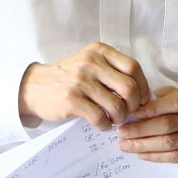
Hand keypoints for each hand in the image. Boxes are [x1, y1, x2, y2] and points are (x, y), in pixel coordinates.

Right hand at [18, 43, 149, 130]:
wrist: (34, 86)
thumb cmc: (68, 76)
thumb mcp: (89, 61)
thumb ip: (112, 69)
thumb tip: (142, 92)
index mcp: (100, 51)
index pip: (133, 67)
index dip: (143, 86)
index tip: (141, 99)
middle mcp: (91, 63)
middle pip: (129, 88)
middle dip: (134, 105)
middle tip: (128, 112)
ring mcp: (81, 81)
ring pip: (117, 106)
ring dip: (120, 118)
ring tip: (114, 119)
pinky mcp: (72, 100)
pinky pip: (100, 118)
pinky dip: (105, 125)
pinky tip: (102, 124)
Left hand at [116, 84, 177, 169]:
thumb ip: (165, 96)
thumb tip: (139, 106)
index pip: (174, 102)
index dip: (151, 109)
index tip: (132, 113)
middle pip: (169, 124)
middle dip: (141, 130)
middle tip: (122, 132)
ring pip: (170, 143)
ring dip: (144, 145)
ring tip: (126, 145)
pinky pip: (175, 157)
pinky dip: (156, 156)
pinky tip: (141, 153)